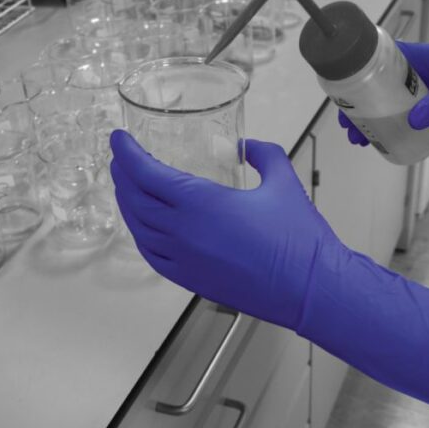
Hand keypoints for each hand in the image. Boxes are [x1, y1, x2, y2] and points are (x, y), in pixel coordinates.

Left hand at [109, 130, 340, 329]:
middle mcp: (183, 233)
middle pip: (135, 200)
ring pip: (139, 229)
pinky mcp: (192, 281)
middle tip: (120, 159)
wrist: (310, 289)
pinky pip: (153, 256)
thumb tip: (245, 146)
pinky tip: (144, 228)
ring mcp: (184, 261)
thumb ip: (263, 154)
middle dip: (123, 175)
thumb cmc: (299, 239)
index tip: (119, 139)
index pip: (147, 173)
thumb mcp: (283, 181)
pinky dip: (141, 236)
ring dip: (128, 205)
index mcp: (201, 204)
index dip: (128, 154)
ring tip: (127, 189)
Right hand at [339, 42, 428, 145]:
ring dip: (369, 119)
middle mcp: (414, 71)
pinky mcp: (426, 104)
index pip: (379, 58)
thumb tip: (413, 123)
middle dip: (358, 105)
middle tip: (347, 125)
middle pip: (375, 85)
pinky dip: (385, 124)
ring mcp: (420, 88)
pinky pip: (398, 113)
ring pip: (384, 102)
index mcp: (419, 57)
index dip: (357, 74)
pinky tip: (378, 139)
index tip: (343, 93)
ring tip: (358, 139)